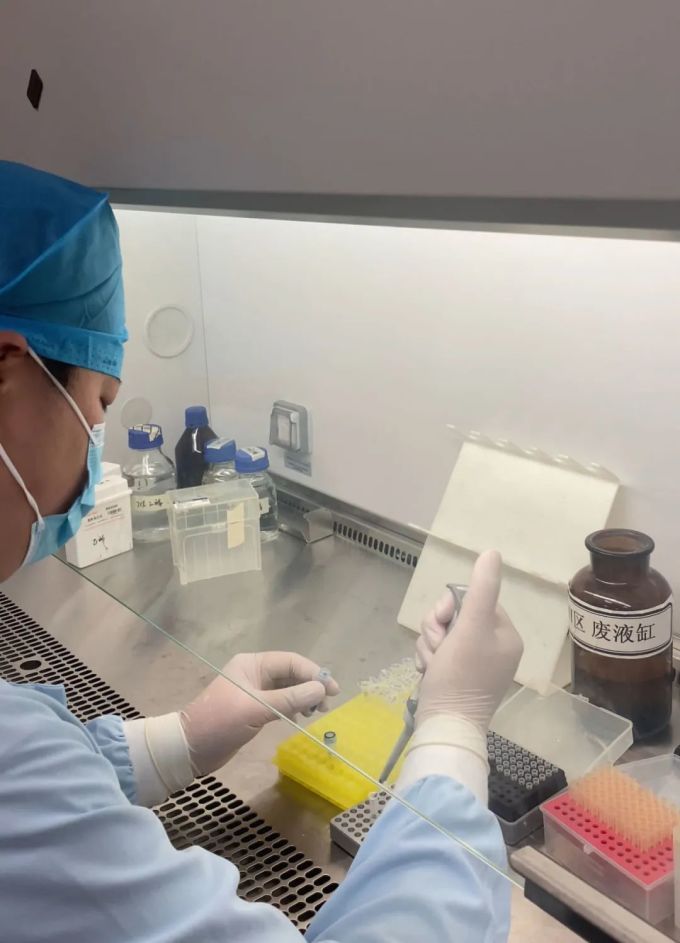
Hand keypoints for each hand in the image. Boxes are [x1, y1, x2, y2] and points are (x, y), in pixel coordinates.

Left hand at [180, 651, 339, 774]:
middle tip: (327, 704)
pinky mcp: (254, 709)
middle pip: (291, 673)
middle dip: (311, 685)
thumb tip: (320, 689)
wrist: (190, 749)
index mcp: (252, 664)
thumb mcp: (256, 709)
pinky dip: (294, 707)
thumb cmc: (220, 722)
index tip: (332, 689)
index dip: (313, 673)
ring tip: (317, 711)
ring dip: (304, 697)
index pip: (290, 662)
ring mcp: (255, 691)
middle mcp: (254, 673)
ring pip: (288, 688)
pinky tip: (302, 716)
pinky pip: (281, 702)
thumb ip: (289, 699)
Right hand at [415, 550, 522, 733]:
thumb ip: (480, 590)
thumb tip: (492, 553)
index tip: (445, 627)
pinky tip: (429, 673)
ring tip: (432, 665)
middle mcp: (495, 648)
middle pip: (455, 616)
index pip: (472, 600)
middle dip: (437, 629)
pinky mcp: (459, 677)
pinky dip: (429, 659)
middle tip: (438, 649)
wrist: (444, 726)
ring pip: (442, 633)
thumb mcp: (470, 628)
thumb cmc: (459, 676)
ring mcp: (476, 664)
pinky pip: (439, 652)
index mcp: (505, 635)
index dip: (450, 610)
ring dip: (430, 644)